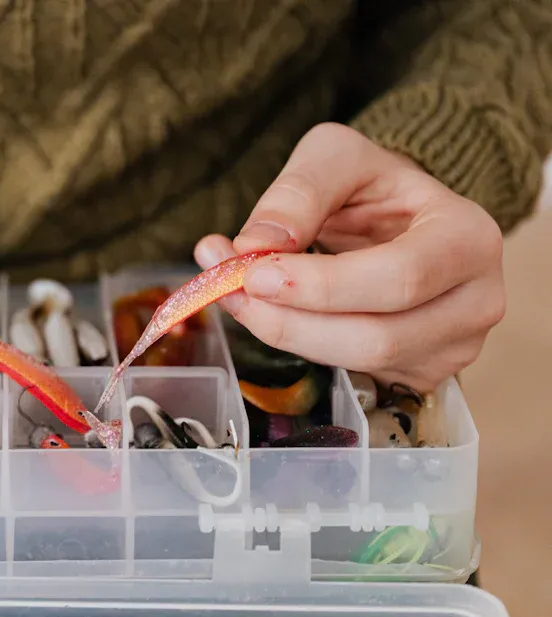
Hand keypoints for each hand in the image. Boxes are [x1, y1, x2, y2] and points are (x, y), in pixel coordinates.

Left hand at [195, 122, 504, 392]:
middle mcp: (475, 301)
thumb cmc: (375, 184)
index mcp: (469, 238)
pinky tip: (268, 312)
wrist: (401, 215)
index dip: (323, 286)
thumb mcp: (336, 157)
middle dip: (290, 320)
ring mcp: (452, 347)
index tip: (256, 273)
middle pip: (377, 337)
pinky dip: (299, 346)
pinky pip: (352, 374)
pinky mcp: (421, 373)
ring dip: (284, 334)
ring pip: (358, 363)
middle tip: (227, 288)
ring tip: (234, 293)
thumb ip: (298, 192)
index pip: (399, 278)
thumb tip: (256, 245)